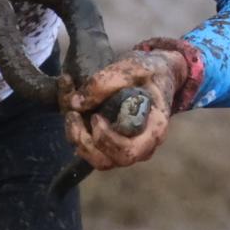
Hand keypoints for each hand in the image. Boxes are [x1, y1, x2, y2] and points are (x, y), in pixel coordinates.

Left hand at [60, 49, 180, 170]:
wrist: (159, 74)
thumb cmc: (151, 72)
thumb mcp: (133, 67)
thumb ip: (106, 81)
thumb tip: (76, 102)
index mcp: (153, 131)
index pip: (128, 152)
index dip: (105, 139)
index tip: (96, 116)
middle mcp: (141, 146)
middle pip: (107, 161)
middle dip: (84, 142)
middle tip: (73, 115)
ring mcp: (127, 147)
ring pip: (96, 159)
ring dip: (77, 139)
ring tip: (71, 113)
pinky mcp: (113, 143)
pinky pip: (92, 149)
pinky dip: (76, 133)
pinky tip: (72, 109)